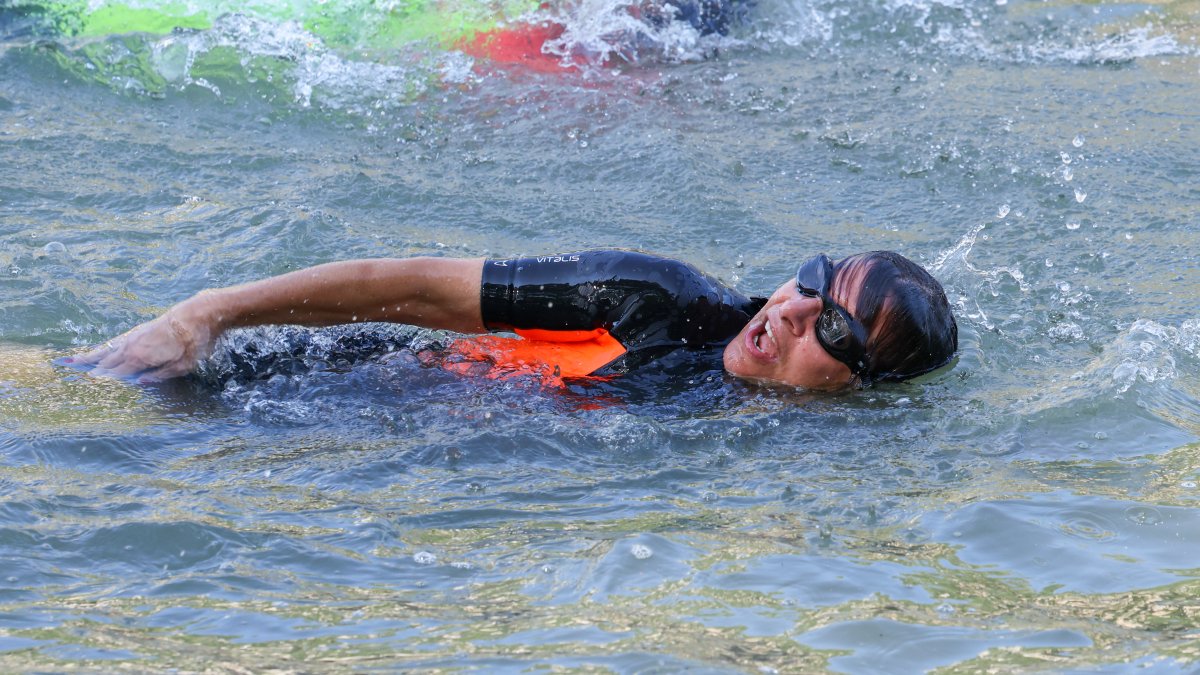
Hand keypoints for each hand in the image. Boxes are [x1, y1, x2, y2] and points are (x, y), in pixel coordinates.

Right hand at [63, 302, 216, 381]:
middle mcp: (133, 345)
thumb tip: (139, 382)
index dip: (103, 380)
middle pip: (107, 360)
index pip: (117, 372)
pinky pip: (117, 341)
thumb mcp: (183, 365)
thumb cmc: (195, 341)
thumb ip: (160, 375)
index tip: (86, 386)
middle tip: (68, 373)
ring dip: (91, 355)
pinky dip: (105, 346)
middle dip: (89, 367)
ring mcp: (135, 336)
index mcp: (141, 356)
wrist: (200, 313)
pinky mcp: (140, 330)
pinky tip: (101, 350)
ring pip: (109, 348)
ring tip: (73, 360)